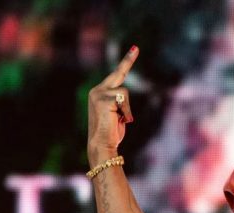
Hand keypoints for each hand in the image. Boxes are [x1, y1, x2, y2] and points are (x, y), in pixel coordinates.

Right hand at [87, 45, 138, 162]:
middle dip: (127, 60)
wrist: (102, 144)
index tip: (134, 49)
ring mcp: (98, 94)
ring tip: (120, 119)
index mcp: (99, 92)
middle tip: (136, 48)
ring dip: (127, 108)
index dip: (126, 63)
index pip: (115, 76)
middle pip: (118, 73)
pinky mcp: (102, 99)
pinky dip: (126, 111)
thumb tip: (123, 93)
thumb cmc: (111, 132)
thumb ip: (119, 101)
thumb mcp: (117, 113)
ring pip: (125, 92)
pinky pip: (123, 100)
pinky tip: (119, 119)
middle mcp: (96, 90)